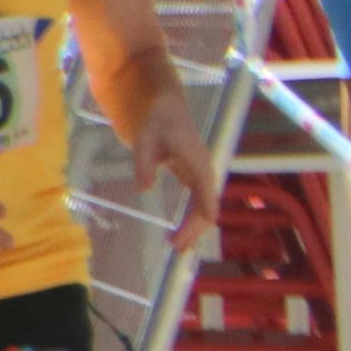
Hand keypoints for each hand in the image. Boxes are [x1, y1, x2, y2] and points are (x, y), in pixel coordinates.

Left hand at [132, 93, 222, 246]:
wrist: (161, 101)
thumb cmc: (156, 118)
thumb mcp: (145, 139)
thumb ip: (144, 163)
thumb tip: (144, 189)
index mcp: (198, 166)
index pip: (205, 204)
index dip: (193, 227)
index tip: (176, 242)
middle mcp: (202, 173)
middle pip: (206, 209)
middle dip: (193, 231)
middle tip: (174, 249)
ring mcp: (197, 173)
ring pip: (203, 206)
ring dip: (194, 226)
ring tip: (179, 244)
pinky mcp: (189, 172)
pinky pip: (197, 201)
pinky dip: (190, 217)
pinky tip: (180, 226)